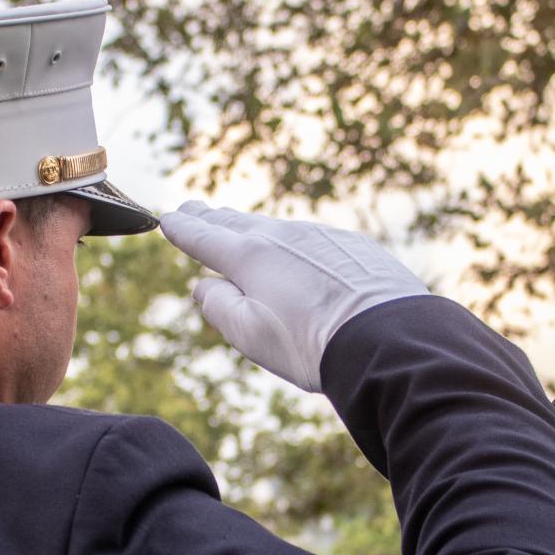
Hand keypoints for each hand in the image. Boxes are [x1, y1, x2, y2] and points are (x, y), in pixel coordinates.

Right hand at [159, 202, 427, 391]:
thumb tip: (204, 285)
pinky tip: (294, 251)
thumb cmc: (310, 344)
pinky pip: (312, 238)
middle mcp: (283, 236)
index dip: (183, 229)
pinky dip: (293, 242)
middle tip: (194, 209)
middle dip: (211, 217)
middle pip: (237, 223)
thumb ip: (217, 306)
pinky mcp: (353, 246)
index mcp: (250, 256)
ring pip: (276, 227)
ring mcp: (321, 237)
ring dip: (252, 227)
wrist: (386, 339)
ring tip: (238, 226)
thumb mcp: (249, 334)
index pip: (205, 237)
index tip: (168, 219)